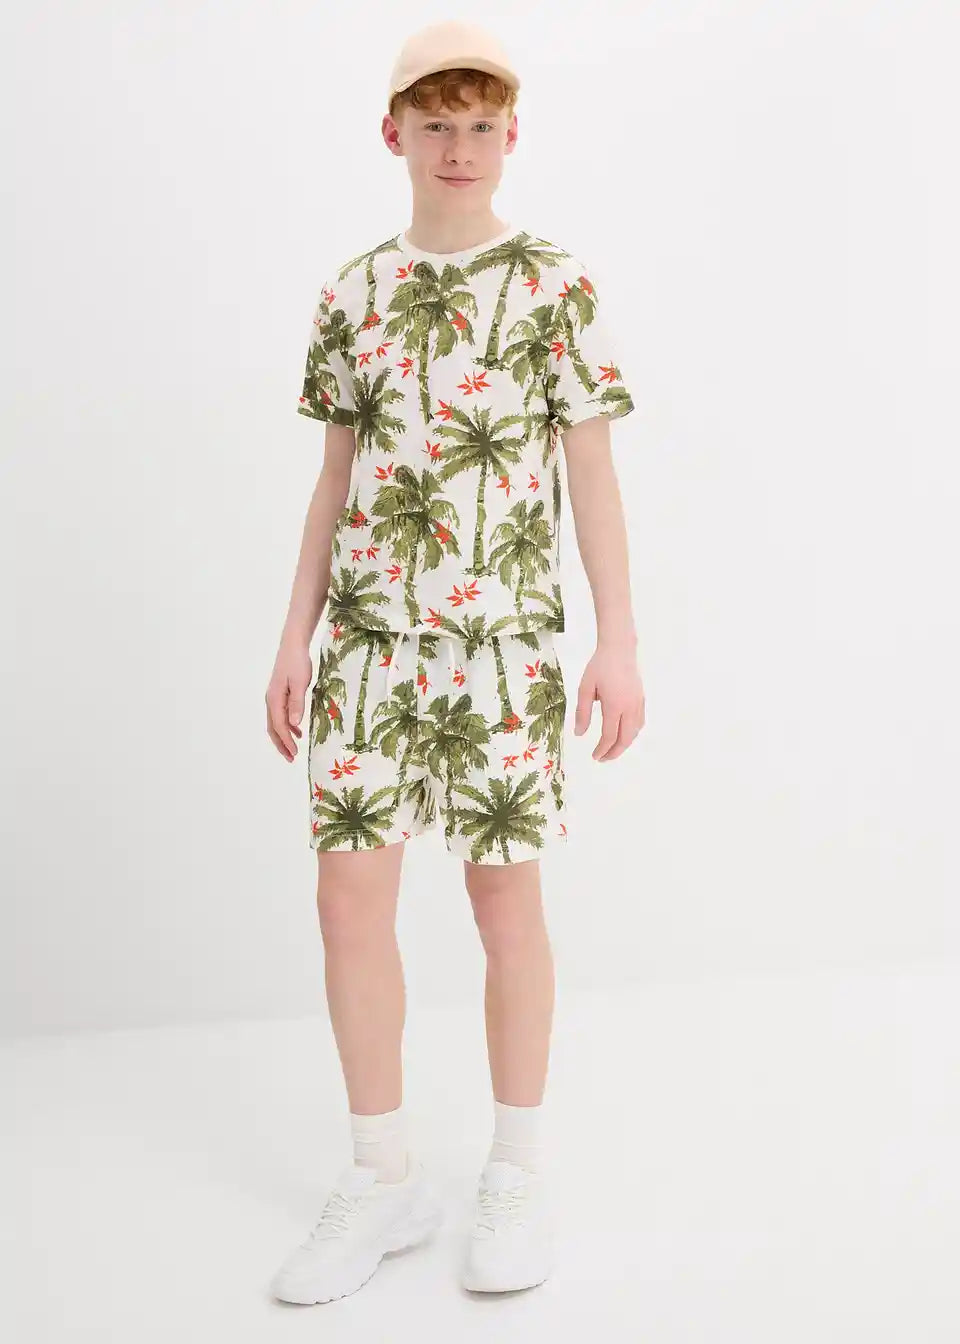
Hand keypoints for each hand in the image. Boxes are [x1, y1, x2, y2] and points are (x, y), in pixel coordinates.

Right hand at [265, 640, 312, 761]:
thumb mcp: (301, 683)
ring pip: (276, 723)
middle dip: (281, 744)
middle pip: (273, 728)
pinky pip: (280, 715)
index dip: (286, 742)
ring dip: (284, 737)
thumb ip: (297, 704)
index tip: (294, 754)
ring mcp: (274, 697)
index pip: (279, 726)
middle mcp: (271, 700)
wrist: (292, 646)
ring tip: (293, 749)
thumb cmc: (297, 663)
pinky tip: (297, 730)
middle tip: (291, 758)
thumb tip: (294, 724)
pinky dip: (287, 726)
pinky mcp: (279, 694)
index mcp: (275, 699)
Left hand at [573, 642, 645, 760]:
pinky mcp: (642, 699)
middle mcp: (630, 707)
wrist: (619, 649)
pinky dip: (632, 733)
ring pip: (635, 732)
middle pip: (625, 738)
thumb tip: (579, 734)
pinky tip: (624, 734)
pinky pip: (640, 722)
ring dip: (624, 744)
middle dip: (614, 752)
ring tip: (612, 749)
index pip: (609, 735)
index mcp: (614, 705)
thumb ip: (582, 712)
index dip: (602, 749)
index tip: (595, 756)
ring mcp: (638, 704)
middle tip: (603, 759)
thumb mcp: (585, 688)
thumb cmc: (599, 667)